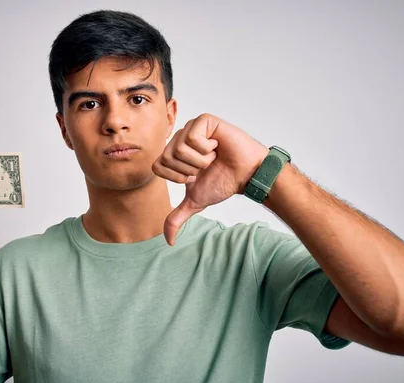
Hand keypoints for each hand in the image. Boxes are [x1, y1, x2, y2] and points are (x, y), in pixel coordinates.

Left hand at [152, 113, 268, 244]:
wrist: (246, 174)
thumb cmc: (223, 182)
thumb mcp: (196, 201)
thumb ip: (177, 218)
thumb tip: (169, 241)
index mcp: (172, 155)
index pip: (158, 167)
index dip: (177, 177)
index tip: (194, 176)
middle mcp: (179, 139)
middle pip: (167, 158)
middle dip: (189, 169)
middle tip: (205, 167)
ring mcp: (191, 128)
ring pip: (179, 148)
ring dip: (200, 160)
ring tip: (212, 157)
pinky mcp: (204, 120)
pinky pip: (192, 137)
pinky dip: (206, 148)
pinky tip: (217, 146)